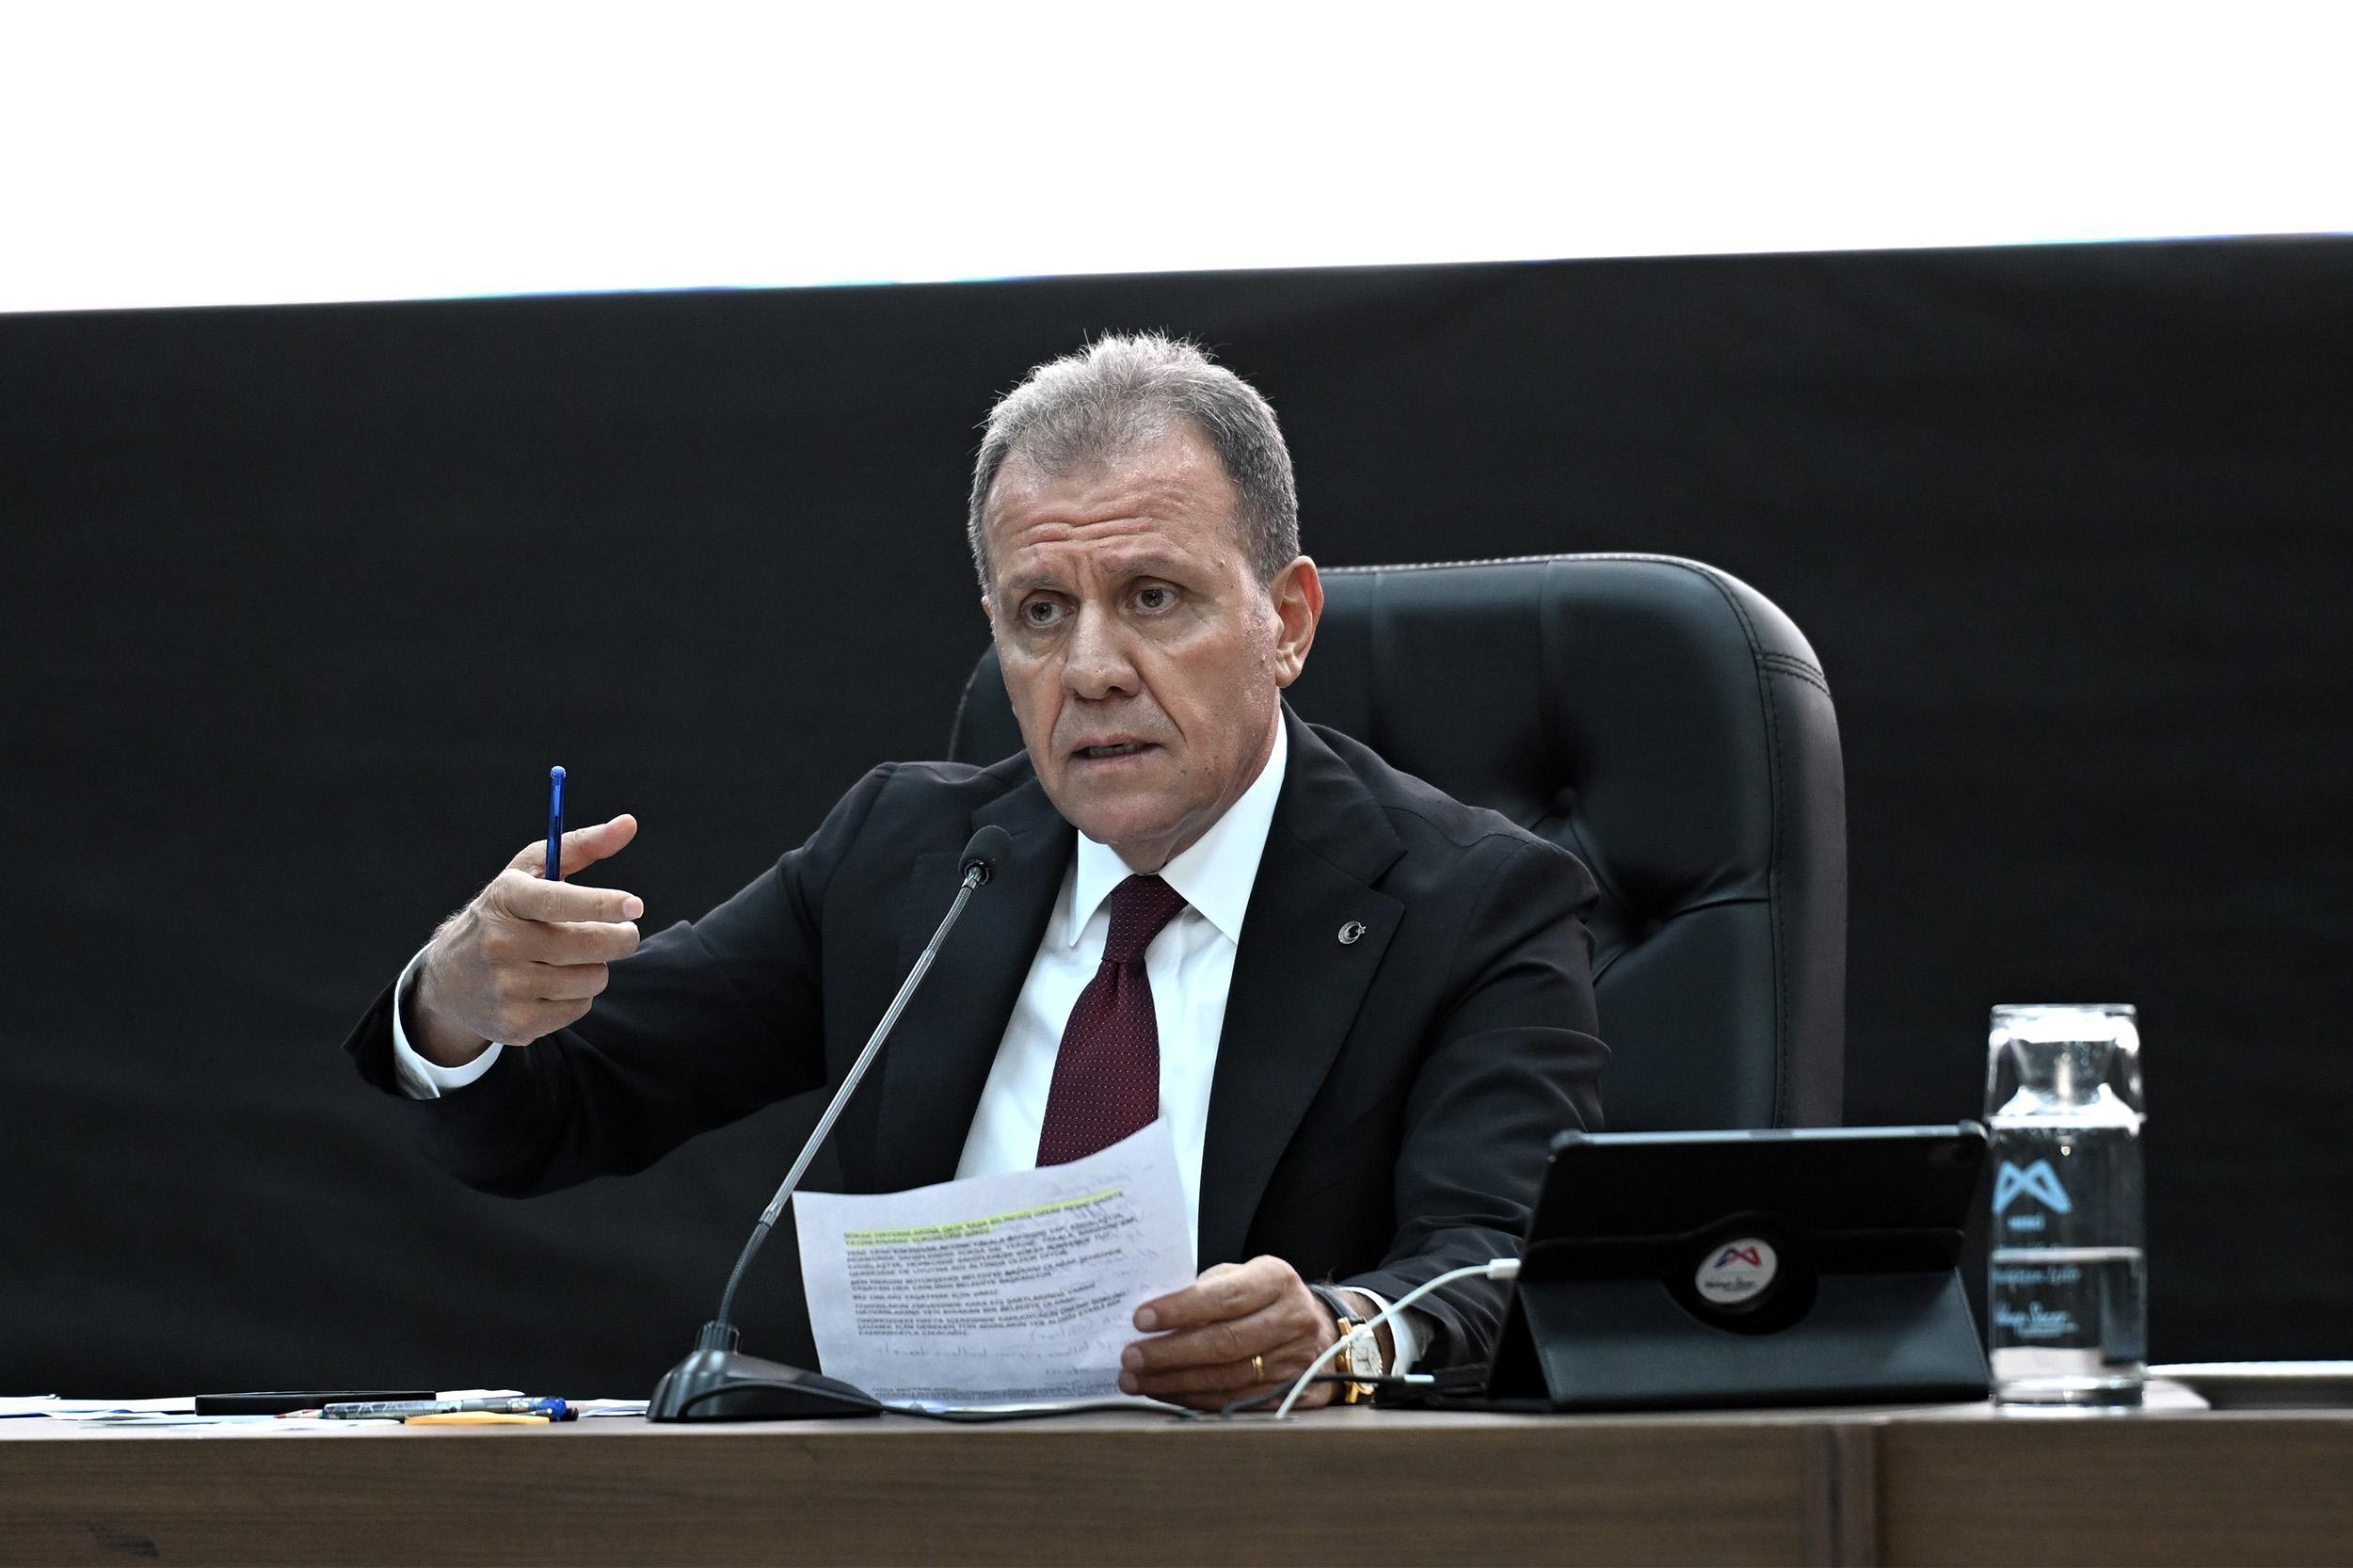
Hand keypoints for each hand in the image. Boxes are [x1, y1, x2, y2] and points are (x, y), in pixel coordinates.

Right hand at [407, 815, 643, 1065]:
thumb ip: (580, 847)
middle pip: (588, 945)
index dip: (600, 903)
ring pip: (592, 978)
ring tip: (572, 960)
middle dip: (620, 938)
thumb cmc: (504, 915)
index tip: (634, 905)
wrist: (449, 980)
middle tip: (624, 933)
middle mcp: (501, 943)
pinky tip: (553, 985)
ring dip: (595, 967)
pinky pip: (579, 1008)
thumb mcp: (529, 874)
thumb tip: (628, 824)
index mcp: (506, 899)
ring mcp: (506, 987)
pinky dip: (578, 995)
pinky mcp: (516, 1024)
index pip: (558, 900)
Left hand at [1118, 1255, 1338, 1411]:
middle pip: (1224, 1342)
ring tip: (1137, 1380)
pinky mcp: (1292, 1392)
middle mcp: (1292, 1319)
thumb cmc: (1264, 1298)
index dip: (1180, 1310)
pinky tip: (1166, 1393)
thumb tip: (1151, 1318)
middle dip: (1170, 1353)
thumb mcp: (1243, 1278)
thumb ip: (1205, 1291)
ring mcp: (1295, 1360)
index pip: (1224, 1297)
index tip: (1141, 1319)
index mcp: (1276, 1280)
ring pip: (1227, 1377)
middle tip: (1130, 1357)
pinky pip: (1235, 1401)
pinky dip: (1195, 1400)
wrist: (1319, 1329)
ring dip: (1174, 1382)